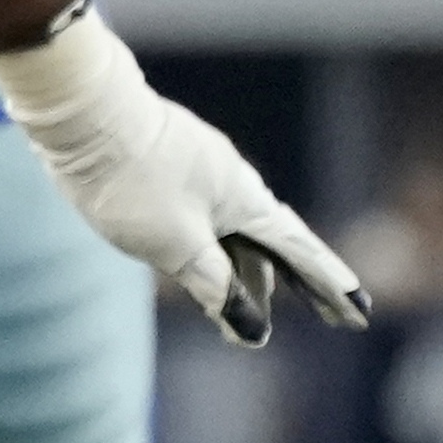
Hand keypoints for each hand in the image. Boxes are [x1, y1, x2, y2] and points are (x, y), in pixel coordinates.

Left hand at [0, 8, 372, 346]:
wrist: (84, 115)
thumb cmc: (132, 180)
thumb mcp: (176, 247)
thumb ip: (214, 287)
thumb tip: (248, 328)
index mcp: (246, 202)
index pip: (300, 253)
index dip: (330, 286)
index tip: (359, 312)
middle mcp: (233, 187)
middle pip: (275, 247)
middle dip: (302, 285)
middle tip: (334, 317)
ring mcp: (202, 178)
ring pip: (236, 238)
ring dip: (250, 278)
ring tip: (257, 317)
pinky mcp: (170, 175)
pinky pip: (207, 225)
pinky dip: (216, 257)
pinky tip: (207, 271)